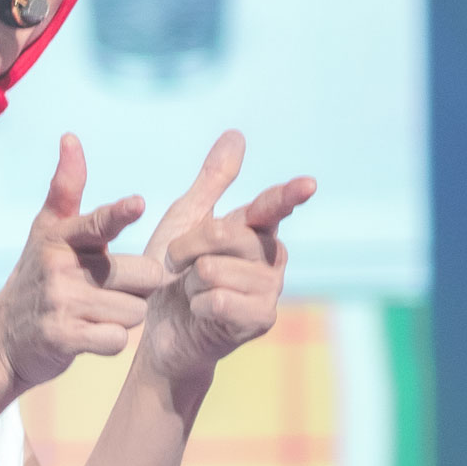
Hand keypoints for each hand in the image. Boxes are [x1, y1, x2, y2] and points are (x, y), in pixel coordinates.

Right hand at [0, 134, 164, 391]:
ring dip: (124, 318)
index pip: (98, 222)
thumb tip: (70, 136)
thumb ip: (65, 187)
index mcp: (62, 236)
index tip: (136, 204)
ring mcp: (60, 303)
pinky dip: (111, 342)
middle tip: (109, 290)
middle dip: (137, 289)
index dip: (119, 213)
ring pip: (135, 312)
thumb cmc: (38, 277)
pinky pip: (117, 340)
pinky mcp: (63, 338)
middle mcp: (60, 266)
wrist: (2, 339)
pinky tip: (89, 336)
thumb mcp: (46, 230)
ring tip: (95, 314)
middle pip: (143, 276)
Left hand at [136, 131, 315, 390]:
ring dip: (190, 283)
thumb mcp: (185, 221)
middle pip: (224, 233)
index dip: (288, 195)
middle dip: (186, 248)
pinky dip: (197, 306)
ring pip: (215, 269)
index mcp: (256, 229)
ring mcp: (270, 289)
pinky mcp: (261, 319)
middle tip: (178, 266)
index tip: (307, 185)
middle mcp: (270, 256)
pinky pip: (219, 300)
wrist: (159, 331)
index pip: (272, 205)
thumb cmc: (173, 274)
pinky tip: (201, 313)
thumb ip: (213, 181)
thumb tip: (237, 134)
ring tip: (194, 293)